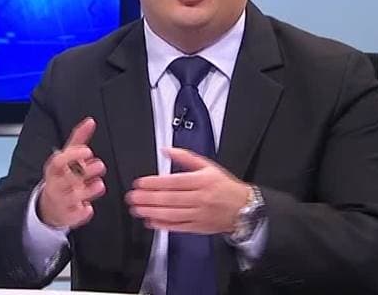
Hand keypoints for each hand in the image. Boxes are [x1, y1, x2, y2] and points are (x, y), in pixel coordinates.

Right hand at [38, 117, 106, 228]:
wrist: (50, 204)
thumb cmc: (63, 176)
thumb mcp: (68, 156)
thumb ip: (79, 139)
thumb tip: (91, 121)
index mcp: (55, 169)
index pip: (60, 160)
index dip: (73, 155)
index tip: (88, 151)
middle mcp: (56, 184)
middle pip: (67, 178)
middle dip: (84, 172)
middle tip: (100, 165)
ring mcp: (61, 201)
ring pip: (73, 197)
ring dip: (87, 191)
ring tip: (100, 185)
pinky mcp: (68, 216)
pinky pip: (75, 216)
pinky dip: (82, 212)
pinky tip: (88, 208)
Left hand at [125, 147, 249, 233]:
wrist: (245, 208)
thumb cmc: (225, 186)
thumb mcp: (208, 166)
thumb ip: (185, 157)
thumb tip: (166, 149)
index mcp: (201, 181)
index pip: (174, 182)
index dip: (154, 183)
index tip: (140, 183)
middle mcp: (200, 198)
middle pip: (170, 199)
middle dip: (148, 198)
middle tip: (132, 197)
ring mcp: (199, 214)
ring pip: (172, 214)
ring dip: (152, 212)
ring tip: (137, 209)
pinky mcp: (199, 228)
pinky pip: (178, 227)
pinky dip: (163, 225)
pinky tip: (151, 222)